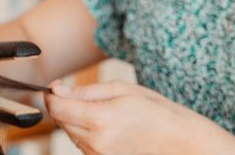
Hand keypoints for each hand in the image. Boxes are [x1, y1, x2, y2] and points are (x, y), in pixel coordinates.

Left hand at [44, 80, 234, 154]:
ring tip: (101, 112)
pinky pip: (84, 146)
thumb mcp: (121, 89)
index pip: (57, 108)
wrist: (183, 143)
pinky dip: (86, 133)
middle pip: (61, 122)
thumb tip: (56, 89)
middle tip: (80, 95)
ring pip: (70, 134)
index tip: (56, 87)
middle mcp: (96, 142)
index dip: (51, 95)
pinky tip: (106, 126)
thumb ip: (84, 91)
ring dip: (75, 121)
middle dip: (64, 106)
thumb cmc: (156, 111)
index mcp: (100, 119)